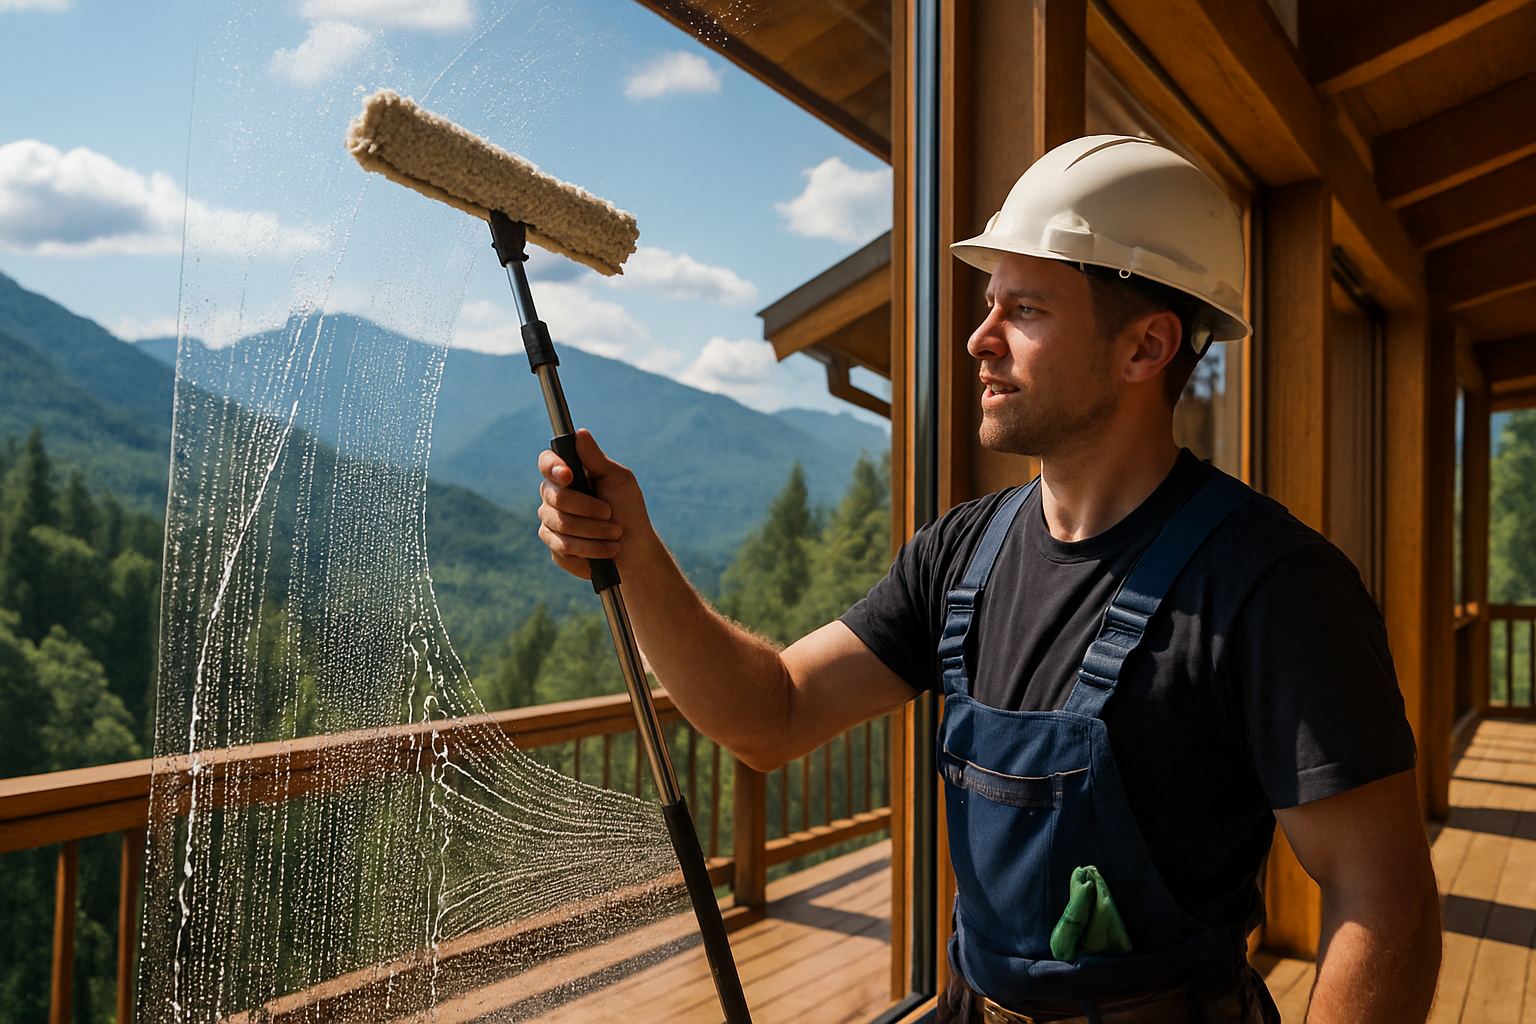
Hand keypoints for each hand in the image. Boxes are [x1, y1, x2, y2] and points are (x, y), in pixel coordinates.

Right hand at [536, 429, 653, 579]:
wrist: (634, 547)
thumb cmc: (627, 508)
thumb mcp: (618, 479)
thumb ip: (596, 459)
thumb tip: (580, 433)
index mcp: (567, 476)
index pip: (546, 463)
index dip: (553, 468)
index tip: (569, 476)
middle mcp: (553, 497)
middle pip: (556, 497)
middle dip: (589, 508)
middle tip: (610, 512)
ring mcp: (551, 523)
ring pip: (561, 525)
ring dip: (595, 531)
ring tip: (615, 533)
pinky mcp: (555, 548)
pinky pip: (563, 548)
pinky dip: (592, 549)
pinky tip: (607, 549)